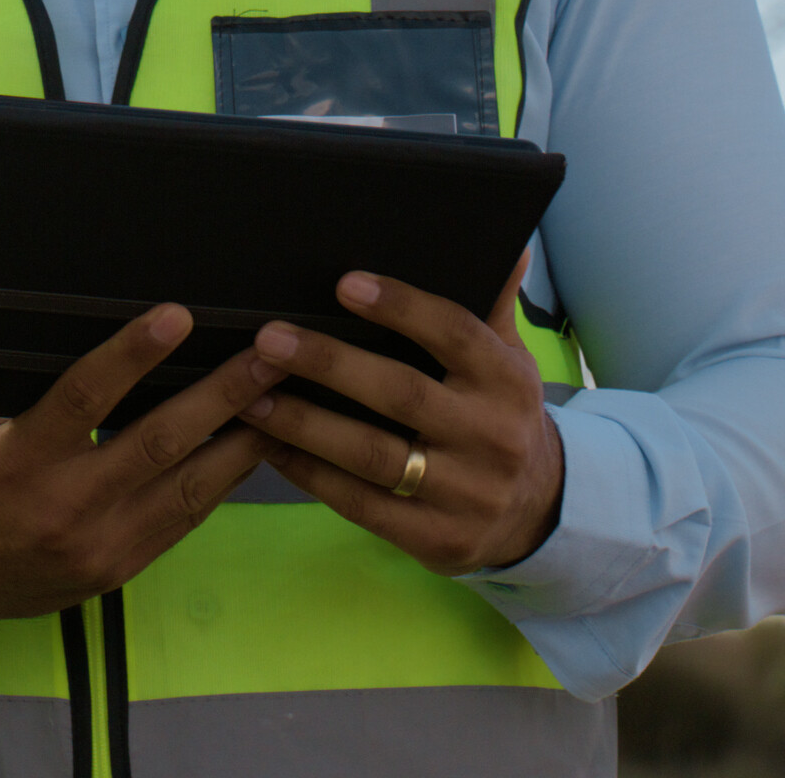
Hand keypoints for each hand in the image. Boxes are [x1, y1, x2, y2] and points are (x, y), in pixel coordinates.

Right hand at [0, 303, 283, 625]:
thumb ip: (47, 404)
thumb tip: (116, 359)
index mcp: (21, 461)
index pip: (87, 397)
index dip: (134, 353)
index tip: (177, 317)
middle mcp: (65, 508)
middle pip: (160, 443)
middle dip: (223, 396)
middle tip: (268, 357)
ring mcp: (99, 547)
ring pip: (188, 489)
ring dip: (240, 442)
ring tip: (280, 402)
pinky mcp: (118, 572)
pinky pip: (180, 521)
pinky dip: (215, 484)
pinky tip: (243, 453)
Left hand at [236, 257, 565, 574]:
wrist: (537, 511)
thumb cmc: (498, 414)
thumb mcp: (508, 362)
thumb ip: (492, 306)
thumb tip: (507, 245)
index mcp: (509, 381)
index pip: (455, 334)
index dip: (402, 308)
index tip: (344, 283)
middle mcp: (493, 436)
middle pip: (402, 394)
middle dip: (329, 365)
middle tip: (267, 339)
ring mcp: (467, 494)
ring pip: (373, 456)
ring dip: (303, 425)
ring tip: (248, 398)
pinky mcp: (439, 539)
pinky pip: (362, 505)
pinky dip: (310, 475)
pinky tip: (270, 447)